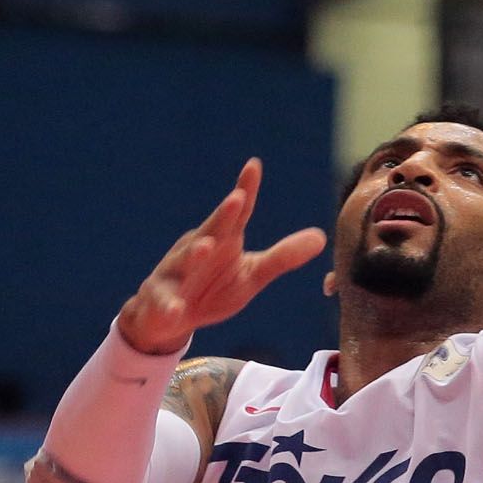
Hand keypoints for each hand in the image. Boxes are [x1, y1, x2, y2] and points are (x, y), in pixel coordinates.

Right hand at [114, 158, 327, 356]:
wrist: (167, 317)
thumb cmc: (213, 289)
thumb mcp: (252, 275)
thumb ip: (282, 257)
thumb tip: (321, 236)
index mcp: (222, 240)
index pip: (237, 213)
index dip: (245, 190)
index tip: (254, 165)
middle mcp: (198, 249)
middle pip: (212, 230)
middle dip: (223, 215)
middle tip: (237, 199)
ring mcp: (177, 274)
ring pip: (186, 261)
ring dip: (196, 254)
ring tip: (207, 247)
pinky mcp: (161, 300)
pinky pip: (166, 303)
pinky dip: (170, 306)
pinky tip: (177, 310)